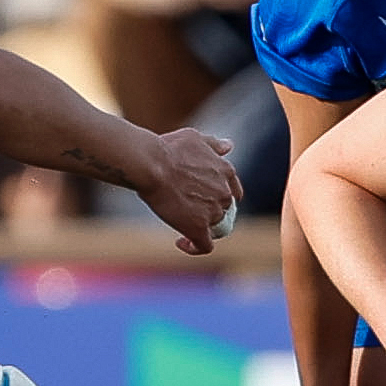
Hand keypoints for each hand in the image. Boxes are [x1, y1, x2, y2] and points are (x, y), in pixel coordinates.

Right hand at [136, 129, 240, 254]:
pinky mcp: (199, 228)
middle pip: (223, 210)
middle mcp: (224, 193)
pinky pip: (204, 246)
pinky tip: (181, 242)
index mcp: (226, 172)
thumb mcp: (195, 138)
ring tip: (177, 220)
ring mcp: (213, 212)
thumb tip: (230, 146)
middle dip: (207, 211)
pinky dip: (194, 247)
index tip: (205, 200)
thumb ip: (213, 145)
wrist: (152, 165)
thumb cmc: (168, 148)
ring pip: (213, 227)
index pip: (234, 192)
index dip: (220, 198)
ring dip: (199, 226)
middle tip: (184, 208)